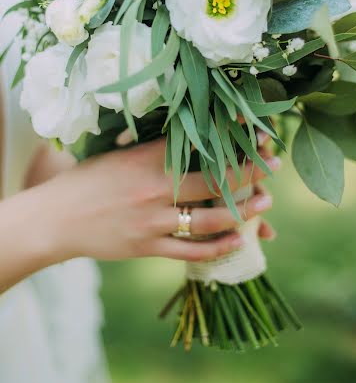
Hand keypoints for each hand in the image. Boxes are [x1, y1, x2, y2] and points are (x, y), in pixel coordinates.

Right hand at [36, 137, 276, 265]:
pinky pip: (190, 251)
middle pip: (213, 181)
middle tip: (272, 166)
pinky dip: (218, 247)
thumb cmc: (89, 180)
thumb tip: (193, 140)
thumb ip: (156, 150)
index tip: (255, 131)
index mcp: (147, 159)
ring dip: (243, 212)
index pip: (199, 145)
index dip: (232, 139)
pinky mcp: (147, 248)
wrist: (56, 218)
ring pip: (209, 219)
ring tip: (265, 204)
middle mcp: (154, 189)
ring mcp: (152, 221)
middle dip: (249, 173)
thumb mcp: (122, 154)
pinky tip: (238, 240)